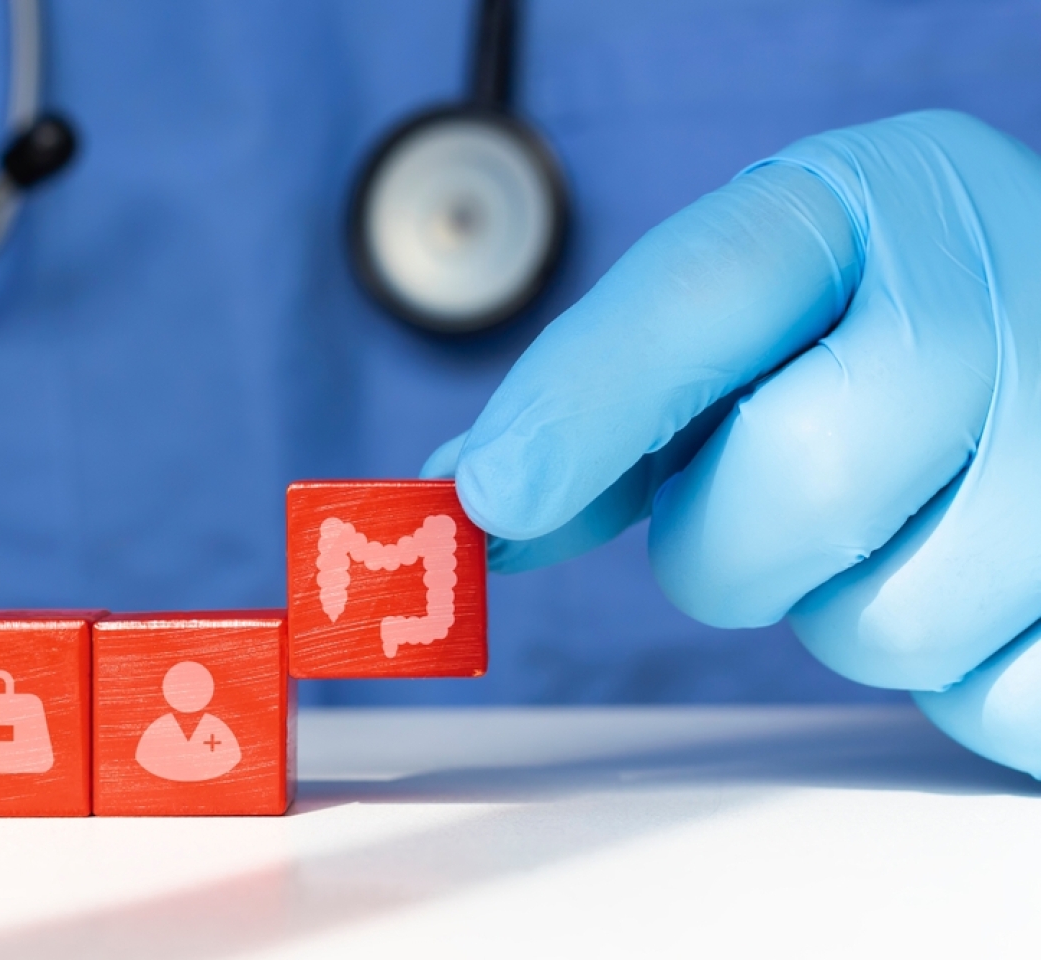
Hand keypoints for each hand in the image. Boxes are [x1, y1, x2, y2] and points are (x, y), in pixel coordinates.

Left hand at [423, 111, 1040, 777]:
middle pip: (798, 486)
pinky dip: (952, 678)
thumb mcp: (758, 311)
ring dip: (843, 612)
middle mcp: (1008, 294)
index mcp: (871, 205)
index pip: (704, 293)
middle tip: (758, 508)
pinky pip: (989, 703)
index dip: (585, 404)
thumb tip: (477, 491)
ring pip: (885, 626)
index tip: (492, 499)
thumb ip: (614, 396)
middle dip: (725, 544)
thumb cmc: (881, 323)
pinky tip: (974, 581)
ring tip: (896, 526)